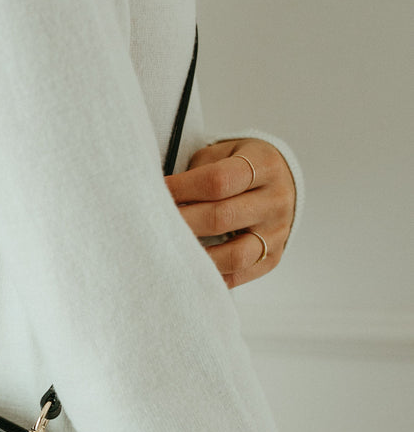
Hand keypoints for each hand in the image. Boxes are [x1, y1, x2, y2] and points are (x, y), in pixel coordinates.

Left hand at [164, 138, 296, 288]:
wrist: (279, 184)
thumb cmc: (238, 169)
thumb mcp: (222, 154)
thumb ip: (196, 172)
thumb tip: (157, 198)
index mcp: (264, 165)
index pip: (218, 181)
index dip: (181, 189)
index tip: (154, 194)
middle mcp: (276, 200)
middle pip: (222, 218)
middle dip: (182, 223)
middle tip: (153, 226)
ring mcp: (277, 233)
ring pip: (235, 255)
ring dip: (196, 256)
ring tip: (169, 251)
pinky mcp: (272, 258)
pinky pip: (238, 276)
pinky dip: (210, 277)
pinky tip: (186, 269)